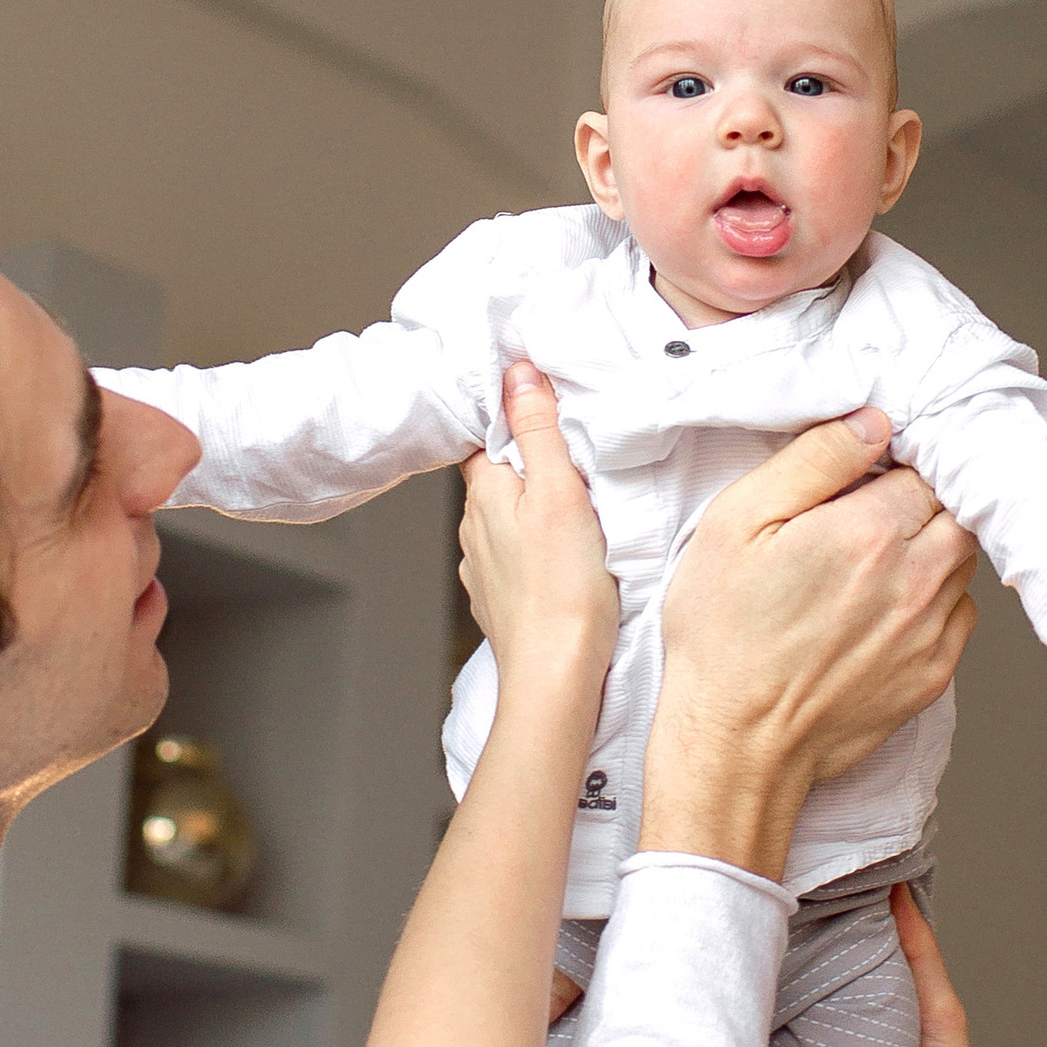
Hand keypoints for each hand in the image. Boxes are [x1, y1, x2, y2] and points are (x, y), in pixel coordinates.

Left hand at [458, 364, 618, 709]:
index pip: (485, 435)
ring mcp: (483, 566)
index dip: (511, 417)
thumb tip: (518, 373)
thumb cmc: (564, 587)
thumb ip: (538, 430)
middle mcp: (473, 527)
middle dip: (528, 461)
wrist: (556, 674)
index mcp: (484, 493)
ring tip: (573, 503)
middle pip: (497, 475)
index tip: (543, 406)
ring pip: (506, 517)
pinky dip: (534, 545)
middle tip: (573, 452)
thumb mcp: (560, 492)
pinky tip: (562, 553)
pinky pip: (515, 555)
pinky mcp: (501, 597)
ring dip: (531, 505)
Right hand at [639, 412, 977, 877]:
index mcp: (871, 531)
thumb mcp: (737, 523)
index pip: (924, 464)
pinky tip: (878, 610)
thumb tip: (872, 423)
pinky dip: (931, 601)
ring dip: (930, 548)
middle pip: (957, 507)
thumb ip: (813, 460)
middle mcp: (918, 578)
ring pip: (963, 560)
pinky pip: (958, 614)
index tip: (862, 476)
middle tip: (867, 515)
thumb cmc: (724, 636)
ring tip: (869, 564)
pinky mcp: (934, 674)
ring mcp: (932, 631)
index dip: (894, 462)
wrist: (736, 746)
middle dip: (922, 501)